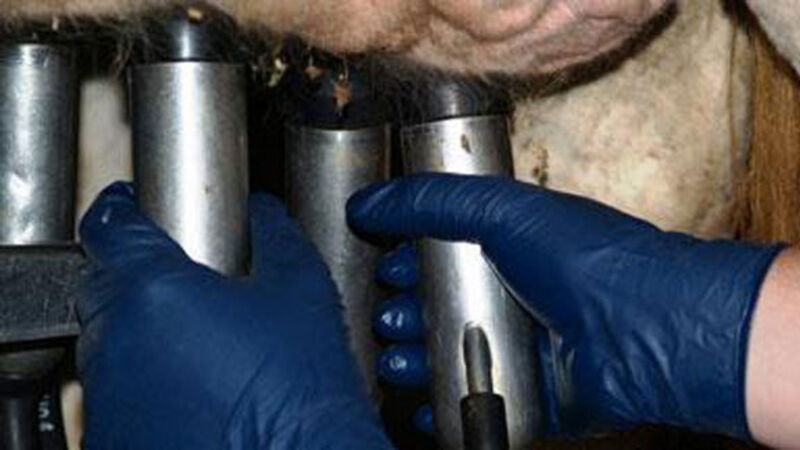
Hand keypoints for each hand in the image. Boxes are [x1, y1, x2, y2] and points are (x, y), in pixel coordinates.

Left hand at [77, 182, 391, 448]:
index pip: (111, 228)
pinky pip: (114, 390)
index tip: (129, 207)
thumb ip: (276, 236)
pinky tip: (188, 383)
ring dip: (136, 327)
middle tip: (177, 278)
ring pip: (107, 339)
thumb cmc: (300, 387)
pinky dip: (140, 377)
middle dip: (132, 272)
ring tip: (191, 335)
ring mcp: (111, 392)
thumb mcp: (301, 290)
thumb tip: (264, 213)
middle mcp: (119, 339)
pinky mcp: (114, 433)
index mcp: (157, 290)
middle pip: (102, 283)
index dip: (121, 210)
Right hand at [348, 173, 783, 438]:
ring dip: (420, 361)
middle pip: (447, 308)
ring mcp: (531, 346)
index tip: (381, 269)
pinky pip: (487, 403)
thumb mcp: (502, 210)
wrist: (648, 329)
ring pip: (459, 356)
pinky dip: (451, 407)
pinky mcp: (540, 395)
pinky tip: (426, 407)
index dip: (409, 261)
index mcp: (513, 245)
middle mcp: (520, 294)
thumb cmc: (589, 261)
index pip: (446, 252)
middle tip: (386, 320)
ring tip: (396, 361)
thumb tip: (368, 202)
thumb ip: (432, 201)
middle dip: (407, 315)